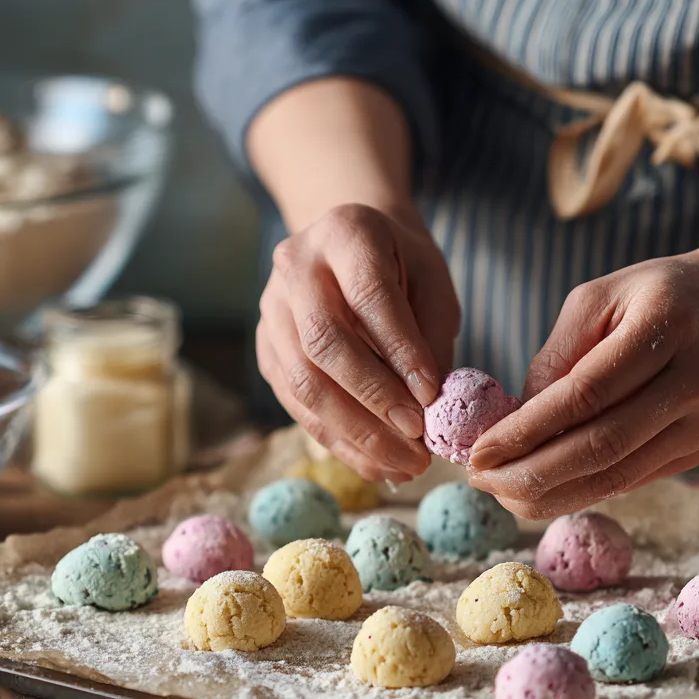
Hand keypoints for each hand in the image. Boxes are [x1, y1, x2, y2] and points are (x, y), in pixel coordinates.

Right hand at [257, 203, 460, 481]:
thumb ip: (429, 337)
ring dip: (356, 433)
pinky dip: (339, 441)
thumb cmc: (400, 267)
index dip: (400, 351)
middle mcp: (295, 267)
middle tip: (416, 440)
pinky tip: (377, 463)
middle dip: (374, 399)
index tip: (432, 397)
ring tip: (404, 465)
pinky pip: (297, 405)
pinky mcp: (267, 351)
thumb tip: (431, 410)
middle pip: (324, 343)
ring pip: (304, 383)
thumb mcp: (430, 283)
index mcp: (344, 233)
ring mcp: (271, 311)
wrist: (348, 250)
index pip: (369, 296)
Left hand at [467, 254, 698, 518]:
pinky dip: (575, 492)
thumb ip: (554, 358)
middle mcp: (695, 380)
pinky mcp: (698, 451)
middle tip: (479, 479)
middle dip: (528, 474)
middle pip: (600, 447)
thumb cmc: (653, 297)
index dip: (525, 431)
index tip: (477, 451)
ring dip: (547, 495)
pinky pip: (626, 482)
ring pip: (614, 477)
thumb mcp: (597, 300)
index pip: (584, 395)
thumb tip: (511, 424)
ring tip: (498, 490)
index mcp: (667, 327)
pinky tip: (536, 490)